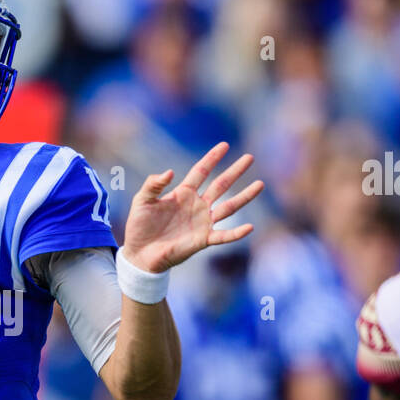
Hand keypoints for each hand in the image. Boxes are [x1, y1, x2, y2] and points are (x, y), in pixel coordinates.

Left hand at [121, 142, 262, 272]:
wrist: (139, 254)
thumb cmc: (139, 226)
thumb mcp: (142, 201)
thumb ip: (153, 184)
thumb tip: (170, 172)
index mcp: (183, 193)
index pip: (201, 172)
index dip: (212, 158)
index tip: (224, 145)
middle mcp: (197, 206)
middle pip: (220, 185)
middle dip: (235, 171)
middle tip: (249, 157)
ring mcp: (202, 222)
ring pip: (228, 207)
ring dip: (244, 196)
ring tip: (260, 184)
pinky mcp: (203, 240)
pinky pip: (223, 235)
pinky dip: (236, 233)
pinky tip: (250, 227)